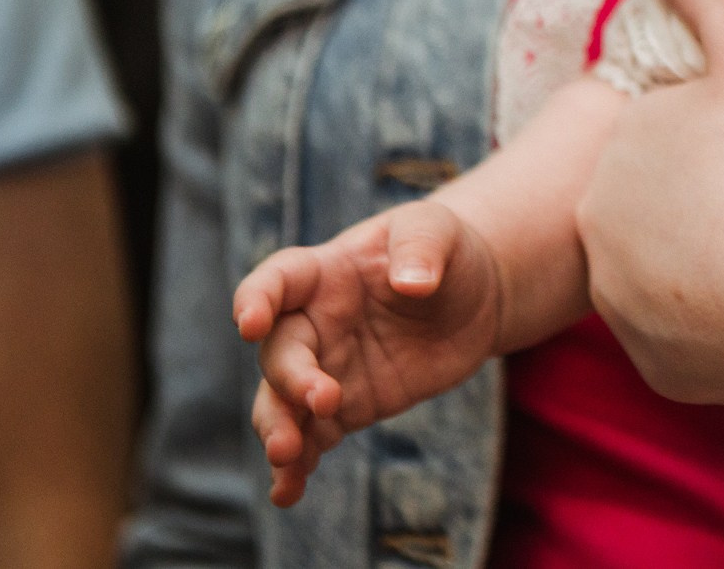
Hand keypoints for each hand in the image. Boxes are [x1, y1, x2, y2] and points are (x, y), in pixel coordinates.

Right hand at [232, 201, 503, 505]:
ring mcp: (325, 368)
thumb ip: (422, 247)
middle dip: (291, 380)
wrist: (473, 296)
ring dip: (278, 430)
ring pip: (282, 404)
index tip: (249, 323)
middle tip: (323, 400)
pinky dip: (296, 467)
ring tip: (287, 458)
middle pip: (280, 353)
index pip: (277, 281)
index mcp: (325, 272)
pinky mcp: (347, 407)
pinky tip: (287, 493)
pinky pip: (312, 438)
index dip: (256, 299)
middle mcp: (313, 323)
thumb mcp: (438, 230)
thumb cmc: (444, 250)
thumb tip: (414, 282)